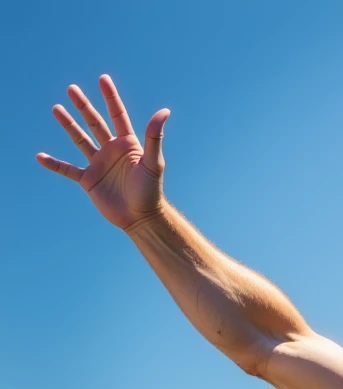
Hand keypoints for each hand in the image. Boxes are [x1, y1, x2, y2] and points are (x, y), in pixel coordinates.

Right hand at [37, 75, 169, 230]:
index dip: (110, 97)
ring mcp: (99, 164)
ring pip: (80, 140)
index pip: (117, 115)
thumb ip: (154, 136)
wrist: (141, 219)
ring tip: (56, 108)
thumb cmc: (151, 192)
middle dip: (83, 106)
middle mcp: (111, 151)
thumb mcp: (152, 162)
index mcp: (127, 144)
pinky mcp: (89, 180)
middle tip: (72, 88)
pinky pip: (67, 169)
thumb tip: (164, 111)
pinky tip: (40, 157)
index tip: (103, 79)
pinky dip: (54, 164)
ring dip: (68, 125)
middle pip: (95, 123)